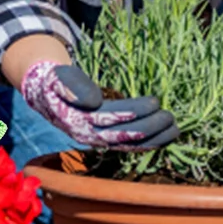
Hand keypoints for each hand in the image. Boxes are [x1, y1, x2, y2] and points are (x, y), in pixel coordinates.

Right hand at [20, 60, 179, 150]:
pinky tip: (165, 138)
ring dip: (155, 139)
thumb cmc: (56, 82)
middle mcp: (91, 136)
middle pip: (125, 135)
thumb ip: (73, 86)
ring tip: (176, 129)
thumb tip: (93, 100)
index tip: (154, 102)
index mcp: (79, 120)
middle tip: (170, 116)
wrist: (47, 95)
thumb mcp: (59, 77)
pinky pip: (131, 146)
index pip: (112, 118)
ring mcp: (99, 141)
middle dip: (151, 127)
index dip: (134, 112)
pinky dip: (149, 143)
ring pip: (131, 145)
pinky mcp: (107, 140)